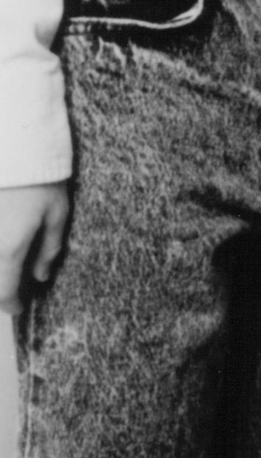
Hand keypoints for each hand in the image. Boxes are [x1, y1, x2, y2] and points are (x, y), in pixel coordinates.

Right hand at [0, 182, 68, 312]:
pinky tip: (6, 241)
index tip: (19, 307)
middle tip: (15, 288)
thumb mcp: (56, 214)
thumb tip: (42, 275)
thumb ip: (49, 249)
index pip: (3, 293)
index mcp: (8, 251)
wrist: (15, 150)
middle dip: (0, 289)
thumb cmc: (40, 180)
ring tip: (11, 265)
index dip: (11, 305)